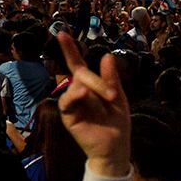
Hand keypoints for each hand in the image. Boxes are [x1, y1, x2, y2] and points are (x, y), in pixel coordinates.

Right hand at [55, 32, 129, 176]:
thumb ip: (111, 78)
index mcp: (90, 85)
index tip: (62, 33)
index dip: (70, 49)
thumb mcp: (118, 97)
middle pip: (81, 73)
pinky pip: (67, 101)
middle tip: (112, 95)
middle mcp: (78, 91)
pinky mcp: (69, 116)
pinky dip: (74, 95)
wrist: (115, 147)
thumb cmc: (117, 122)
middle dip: (98, 81)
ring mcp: (72, 103)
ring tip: (108, 98)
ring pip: (75, 85)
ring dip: (93, 88)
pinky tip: (83, 94)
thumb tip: (106, 55)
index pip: (77, 64)